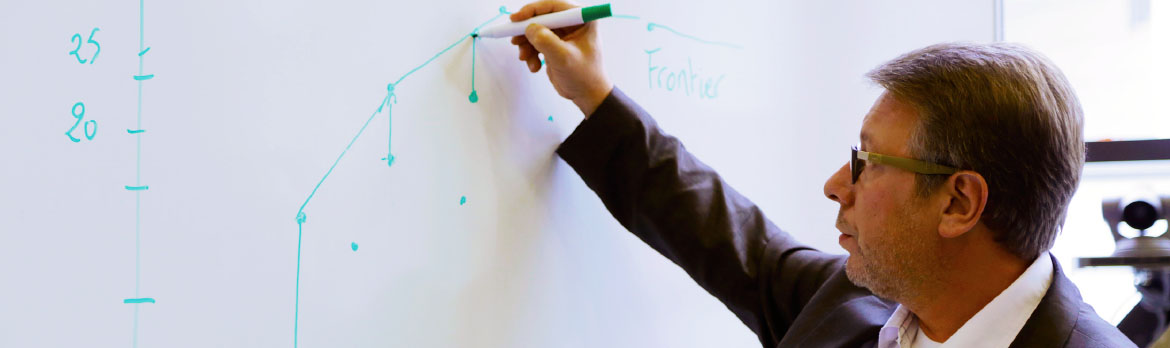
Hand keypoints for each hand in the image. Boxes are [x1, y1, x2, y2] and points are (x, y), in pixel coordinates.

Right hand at [509, 0, 612, 116]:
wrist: (586, 95)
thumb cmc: (583, 76)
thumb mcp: (563, 58)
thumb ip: (546, 41)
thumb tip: (529, 28)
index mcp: (582, 19)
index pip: (553, 6)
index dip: (532, 10)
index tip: (515, 19)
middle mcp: (572, 23)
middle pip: (541, 17)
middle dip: (526, 31)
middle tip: (515, 41)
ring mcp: (562, 34)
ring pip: (535, 31)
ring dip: (527, 45)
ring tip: (525, 58)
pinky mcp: (554, 44)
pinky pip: (536, 43)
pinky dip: (531, 53)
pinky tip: (534, 66)